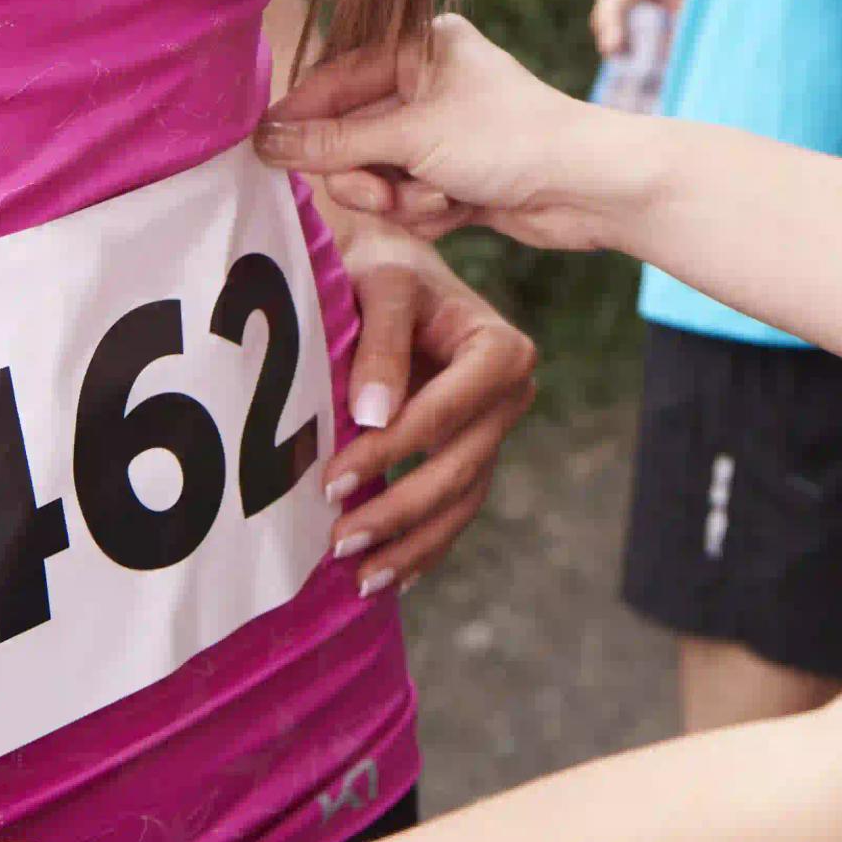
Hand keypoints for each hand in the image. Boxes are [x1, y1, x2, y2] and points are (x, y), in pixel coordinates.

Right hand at [256, 17, 613, 254]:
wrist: (589, 187)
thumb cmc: (510, 140)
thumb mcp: (412, 136)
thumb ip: (335, 142)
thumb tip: (266, 140)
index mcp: (422, 46)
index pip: (338, 77)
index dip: (302, 117)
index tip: (263, 149)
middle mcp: (432, 83)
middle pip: (353, 134)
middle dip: (364, 172)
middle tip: (379, 192)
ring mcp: (446, 132)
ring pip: (380, 175)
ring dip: (399, 198)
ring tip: (433, 200)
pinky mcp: (459, 177)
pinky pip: (410, 200)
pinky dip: (426, 212)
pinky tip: (457, 211)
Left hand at [321, 228, 535, 593]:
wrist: (384, 262)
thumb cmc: (381, 265)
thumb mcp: (381, 283)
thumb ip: (380, 342)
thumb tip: (371, 414)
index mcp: (500, 349)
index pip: (446, 413)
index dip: (392, 451)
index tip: (331, 482)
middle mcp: (509, 394)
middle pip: (458, 468)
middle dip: (398, 511)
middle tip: (338, 543)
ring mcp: (492, 429)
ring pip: (461, 501)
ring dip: (411, 544)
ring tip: (359, 578)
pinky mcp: (470, 451)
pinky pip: (455, 508)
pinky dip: (423, 546)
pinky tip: (388, 578)